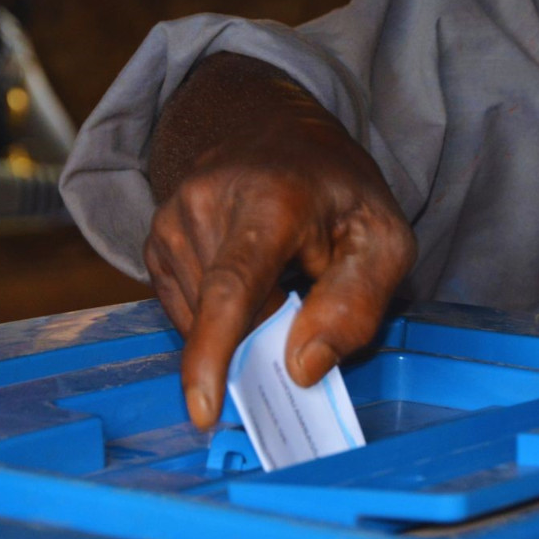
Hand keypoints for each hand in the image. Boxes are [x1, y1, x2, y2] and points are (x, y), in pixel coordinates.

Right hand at [143, 53, 415, 428]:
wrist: (274, 126)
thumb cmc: (336, 189)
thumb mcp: (383, 238)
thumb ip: (356, 305)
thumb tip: (302, 370)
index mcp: (270, 201)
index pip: (231, 290)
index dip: (214, 356)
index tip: (205, 411)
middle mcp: (205, 204)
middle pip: (227, 318)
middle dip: (267, 335)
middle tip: (304, 296)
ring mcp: (171, 221)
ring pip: (203, 320)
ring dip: (246, 320)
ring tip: (278, 271)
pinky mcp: (155, 240)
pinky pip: (187, 310)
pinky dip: (222, 313)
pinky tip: (251, 275)